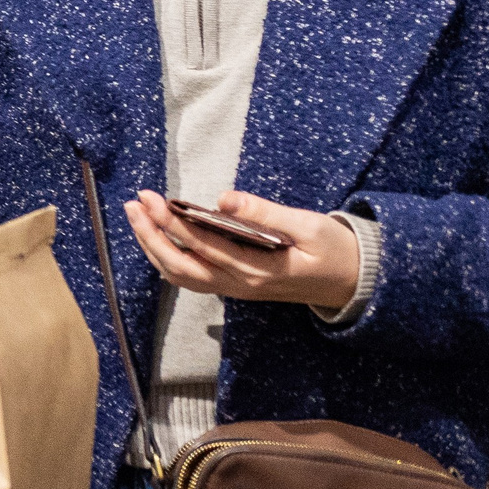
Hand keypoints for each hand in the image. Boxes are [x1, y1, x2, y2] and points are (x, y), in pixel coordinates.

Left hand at [124, 189, 359, 311]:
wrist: (353, 283)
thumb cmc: (334, 250)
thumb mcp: (310, 227)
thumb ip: (267, 213)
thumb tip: (225, 199)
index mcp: (260, 270)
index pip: (205, 247)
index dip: (174, 223)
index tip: (153, 199)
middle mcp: (241, 285)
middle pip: (182, 266)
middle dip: (152, 235)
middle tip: (135, 203)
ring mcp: (235, 290)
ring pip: (182, 276)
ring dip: (154, 246)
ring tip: (136, 215)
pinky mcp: (234, 287)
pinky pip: (192, 279)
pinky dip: (168, 259)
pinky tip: (156, 238)